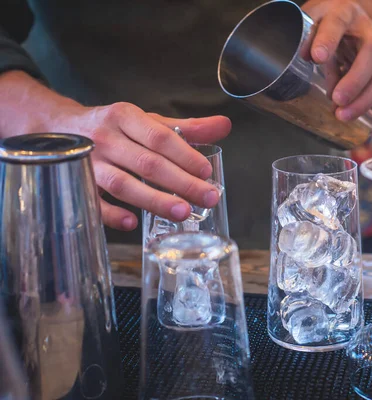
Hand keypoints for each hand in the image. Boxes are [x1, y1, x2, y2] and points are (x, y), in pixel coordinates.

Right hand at [56, 102, 230, 230]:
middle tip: (207, 198)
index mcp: (126, 117)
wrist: (58, 127)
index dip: (185, 155)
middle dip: (181, 183)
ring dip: (153, 200)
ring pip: (122, 184)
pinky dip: (111, 213)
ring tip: (182, 213)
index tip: (206, 172)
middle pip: (147, 163)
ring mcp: (89, 162)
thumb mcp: (147, 121)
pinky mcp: (76, 183)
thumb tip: (224, 126)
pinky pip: (93, 201)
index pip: (159, 137)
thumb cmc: (114, 128)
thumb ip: (186, 128)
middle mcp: (105, 138)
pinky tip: (132, 222)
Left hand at [302, 0, 371, 120]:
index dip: (328, 41)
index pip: (337, 23)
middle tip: (337, 100)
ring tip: (344, 115)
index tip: (317, 58)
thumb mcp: (312, 23)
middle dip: (356, 82)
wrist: (349, 19)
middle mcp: (367, 31)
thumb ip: (307, 39)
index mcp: (343, 14)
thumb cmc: (326, 23)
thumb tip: (305, 57)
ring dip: (367, 99)